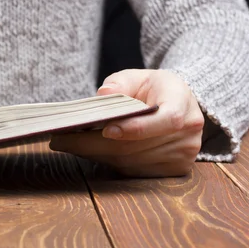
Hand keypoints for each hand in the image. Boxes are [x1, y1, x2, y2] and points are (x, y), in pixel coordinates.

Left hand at [49, 69, 203, 176]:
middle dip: (94, 144)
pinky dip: (108, 162)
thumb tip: (103, 94)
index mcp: (182, 105)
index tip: (105, 129)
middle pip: (137, 147)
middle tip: (60, 140)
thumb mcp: (138, 77)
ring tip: (68, 145)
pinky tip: (89, 152)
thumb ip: (120, 83)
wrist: (180, 106)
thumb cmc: (153, 90)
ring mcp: (183, 156)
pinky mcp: (174, 171)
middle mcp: (188, 134)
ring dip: (96, 155)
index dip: (135, 128)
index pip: (165, 120)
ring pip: (130, 162)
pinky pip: (133, 171)